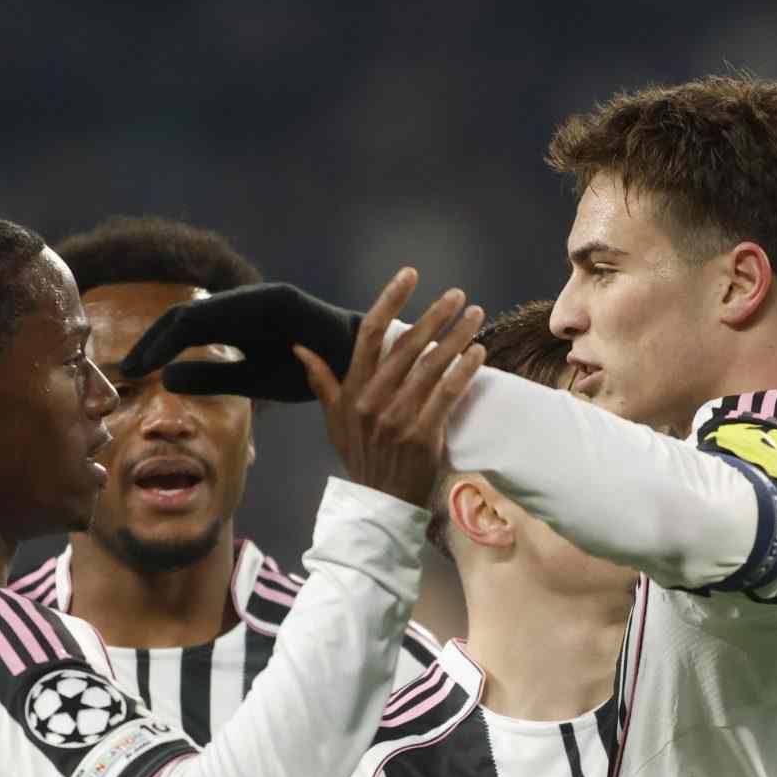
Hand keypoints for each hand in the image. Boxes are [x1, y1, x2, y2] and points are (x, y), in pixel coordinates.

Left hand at [119, 282, 363, 401]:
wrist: (359, 364)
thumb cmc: (307, 371)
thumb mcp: (251, 380)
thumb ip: (212, 377)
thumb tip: (166, 379)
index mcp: (236, 321)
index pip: (185, 328)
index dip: (154, 347)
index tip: (131, 371)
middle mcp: (243, 303)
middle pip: (185, 315)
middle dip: (152, 341)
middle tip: (128, 367)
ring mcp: (261, 298)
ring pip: (205, 310)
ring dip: (169, 335)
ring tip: (145, 360)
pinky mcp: (282, 299)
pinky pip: (236, 310)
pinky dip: (206, 324)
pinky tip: (182, 342)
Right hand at [301, 269, 485, 505]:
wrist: (379, 501)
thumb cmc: (360, 456)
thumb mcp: (334, 420)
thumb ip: (321, 380)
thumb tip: (300, 347)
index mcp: (352, 390)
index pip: (370, 334)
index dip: (390, 300)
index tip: (410, 275)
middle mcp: (372, 400)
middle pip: (406, 346)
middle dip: (434, 316)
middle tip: (458, 295)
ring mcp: (397, 418)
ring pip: (430, 367)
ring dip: (456, 337)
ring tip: (475, 316)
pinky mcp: (422, 435)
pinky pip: (446, 395)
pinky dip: (463, 372)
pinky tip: (477, 353)